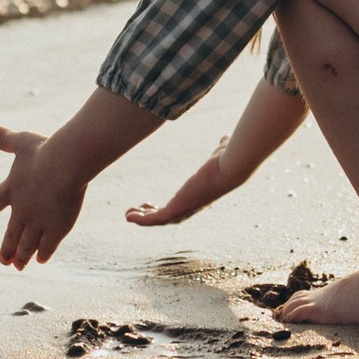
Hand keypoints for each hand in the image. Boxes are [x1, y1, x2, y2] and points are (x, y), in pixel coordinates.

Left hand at [0, 122, 87, 268]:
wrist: (65, 164)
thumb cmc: (45, 151)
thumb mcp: (22, 142)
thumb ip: (4, 138)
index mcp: (11, 189)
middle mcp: (21, 209)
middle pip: (11, 234)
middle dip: (6, 249)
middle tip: (3, 261)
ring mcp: (38, 221)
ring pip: (27, 245)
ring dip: (21, 257)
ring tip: (18, 266)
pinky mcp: (56, 228)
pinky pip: (47, 246)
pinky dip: (43, 254)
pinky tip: (41, 260)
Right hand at [123, 150, 237, 228]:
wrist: (230, 168)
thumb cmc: (227, 160)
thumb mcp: (219, 153)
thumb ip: (220, 148)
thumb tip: (225, 137)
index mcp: (198, 196)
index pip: (179, 207)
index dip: (164, 207)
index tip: (150, 203)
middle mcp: (191, 207)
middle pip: (167, 217)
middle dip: (150, 215)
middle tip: (135, 211)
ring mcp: (184, 210)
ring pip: (159, 221)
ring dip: (143, 220)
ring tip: (128, 216)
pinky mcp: (177, 209)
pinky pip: (155, 220)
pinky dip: (141, 221)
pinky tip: (129, 217)